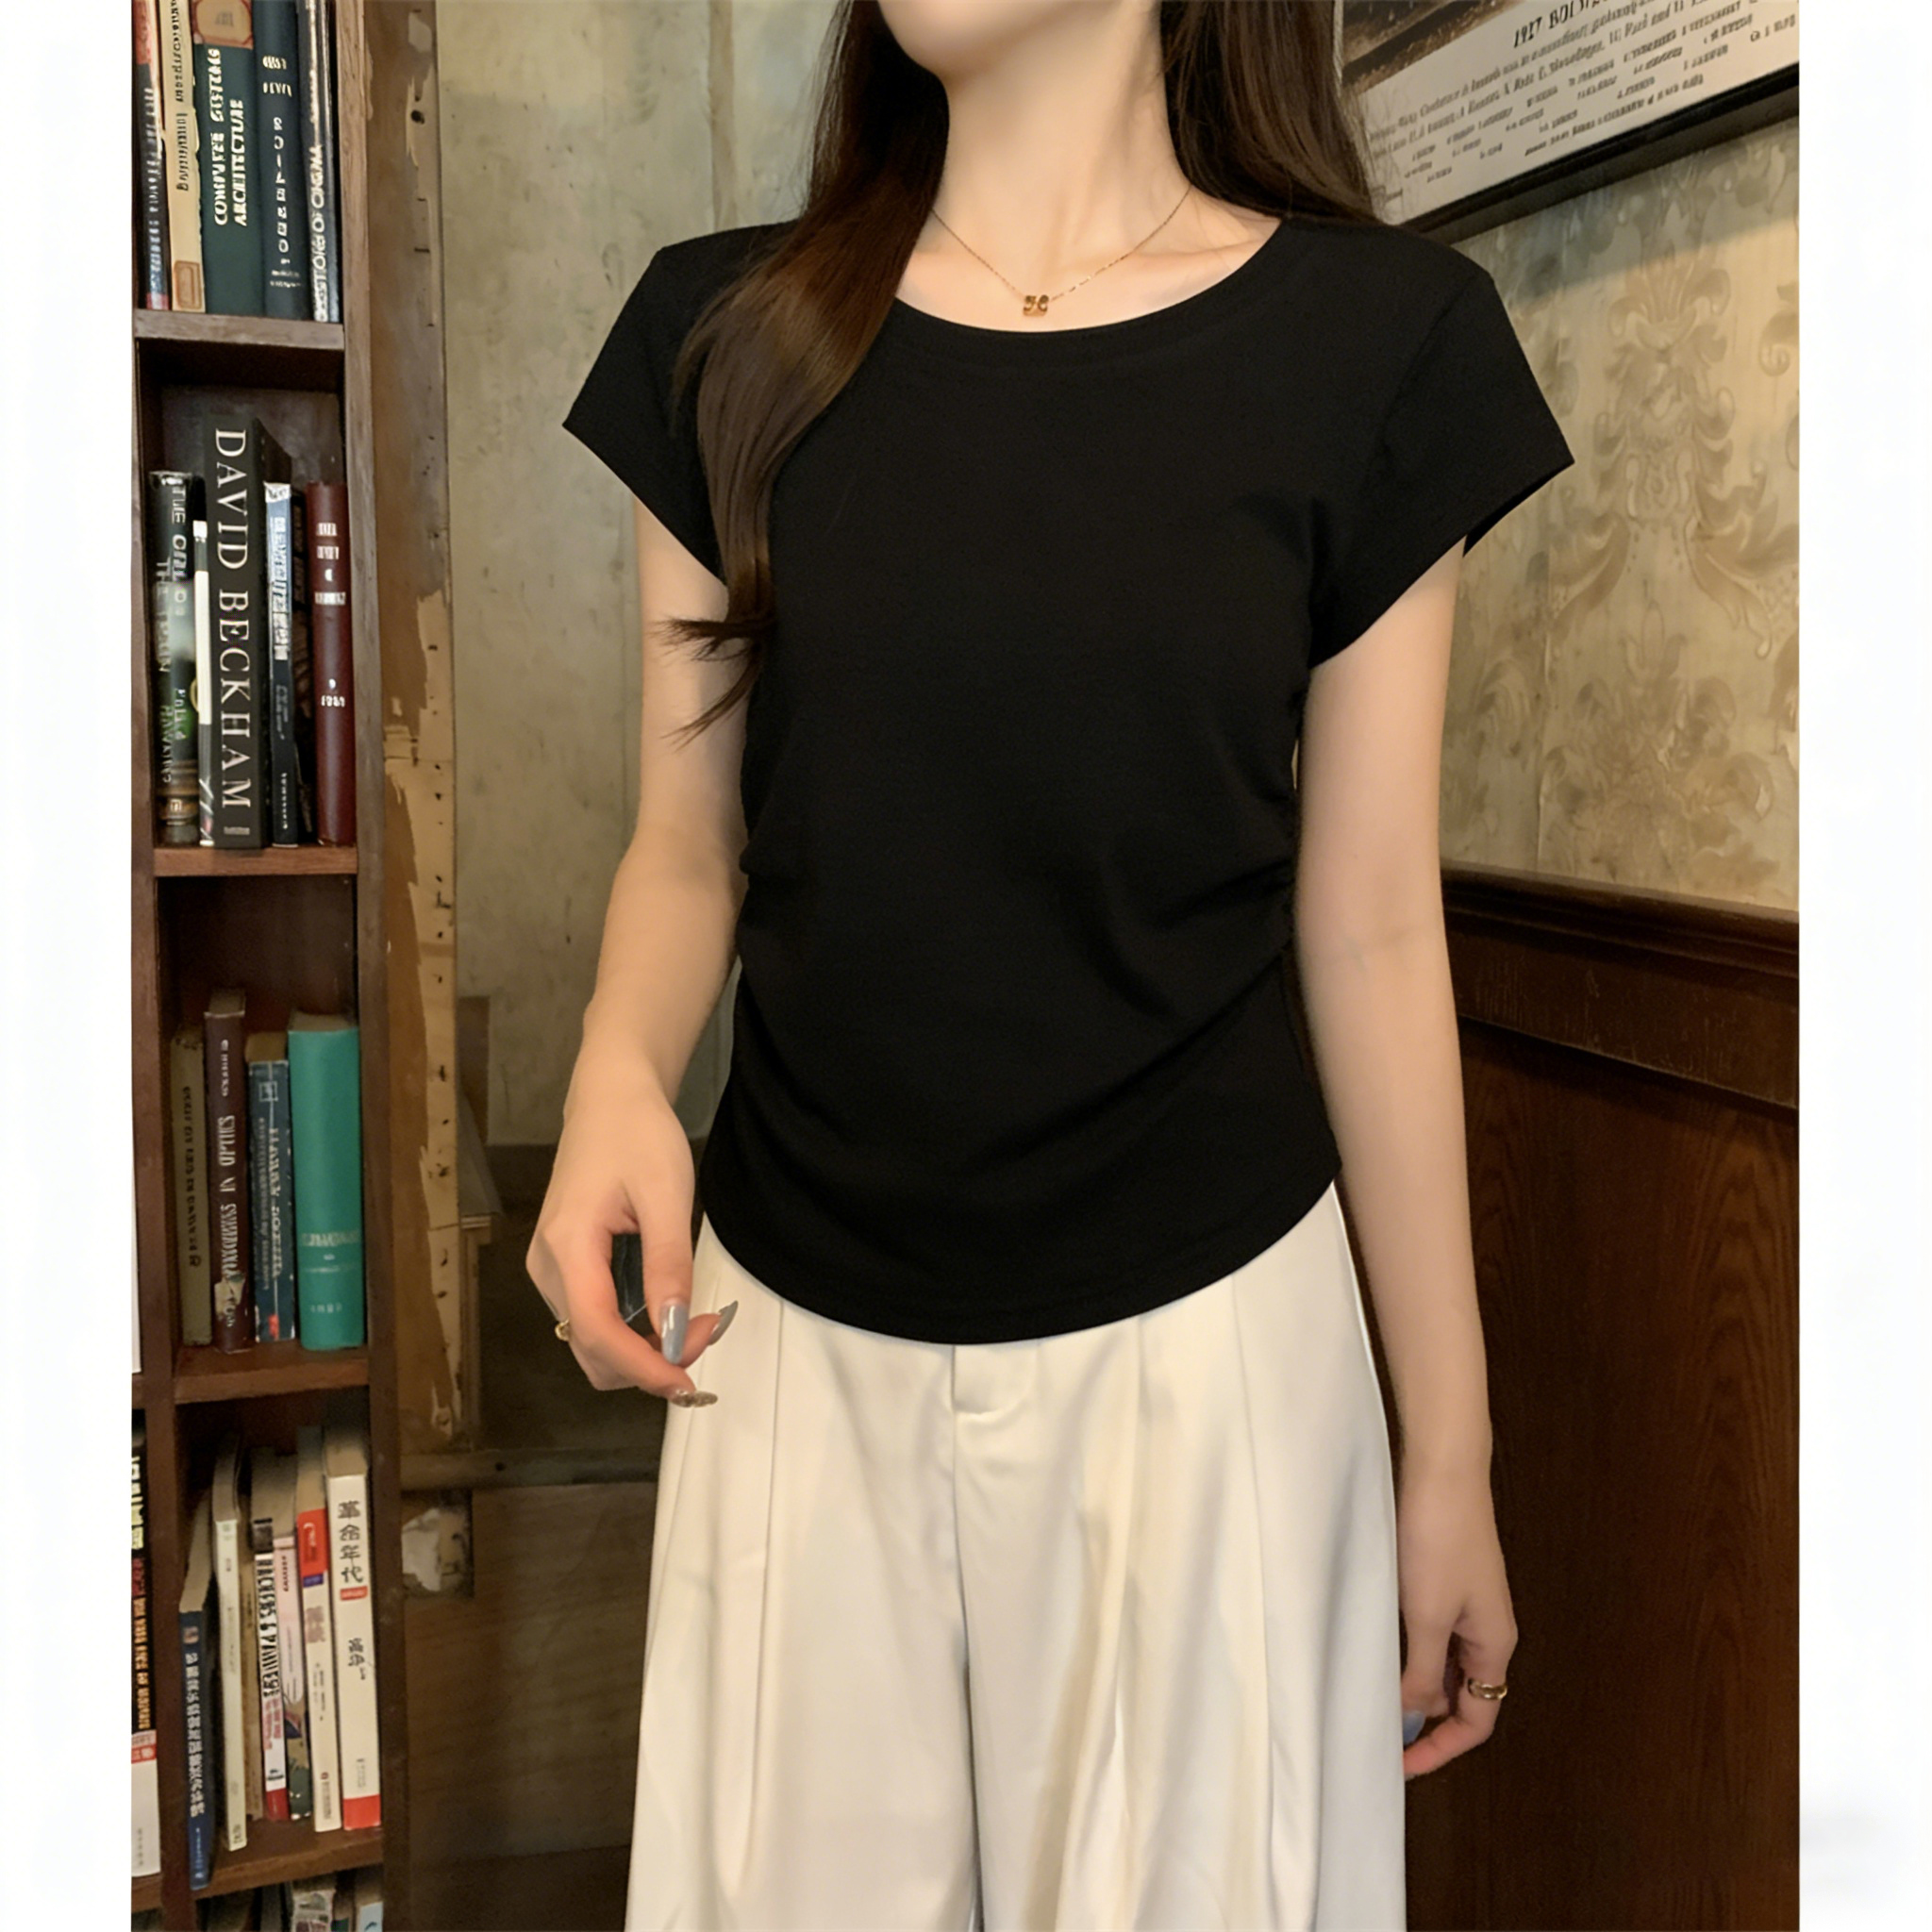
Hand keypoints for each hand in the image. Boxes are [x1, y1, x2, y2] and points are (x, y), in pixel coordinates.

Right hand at [525, 1052, 730, 1401]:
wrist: (611, 1097)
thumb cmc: (639, 1135)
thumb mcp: (666, 1194)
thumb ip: (668, 1266)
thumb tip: (675, 1334)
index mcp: (566, 1247)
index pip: (597, 1334)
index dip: (642, 1367)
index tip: (688, 1382)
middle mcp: (547, 1268)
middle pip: (592, 1351)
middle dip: (649, 1359)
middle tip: (708, 1330)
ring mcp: (551, 1270)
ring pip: (594, 1341)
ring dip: (644, 1348)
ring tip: (695, 1317)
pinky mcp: (565, 1268)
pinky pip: (596, 1319)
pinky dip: (634, 1329)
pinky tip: (668, 1305)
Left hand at [1395, 1457, 1516, 1779]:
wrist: (1442, 1468)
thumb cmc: (1439, 1539)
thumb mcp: (1427, 1615)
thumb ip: (1422, 1670)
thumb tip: (1413, 1715)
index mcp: (1494, 1645)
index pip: (1477, 1721)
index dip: (1440, 1749)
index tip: (1398, 1764)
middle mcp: (1487, 1630)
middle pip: (1462, 1696)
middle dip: (1425, 1721)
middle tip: (1378, 1734)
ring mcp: (1468, 1602)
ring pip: (1443, 1664)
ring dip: (1413, 1684)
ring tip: (1371, 1697)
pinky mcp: (1447, 1578)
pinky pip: (1431, 1633)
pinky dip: (1408, 1651)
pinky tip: (1376, 1650)